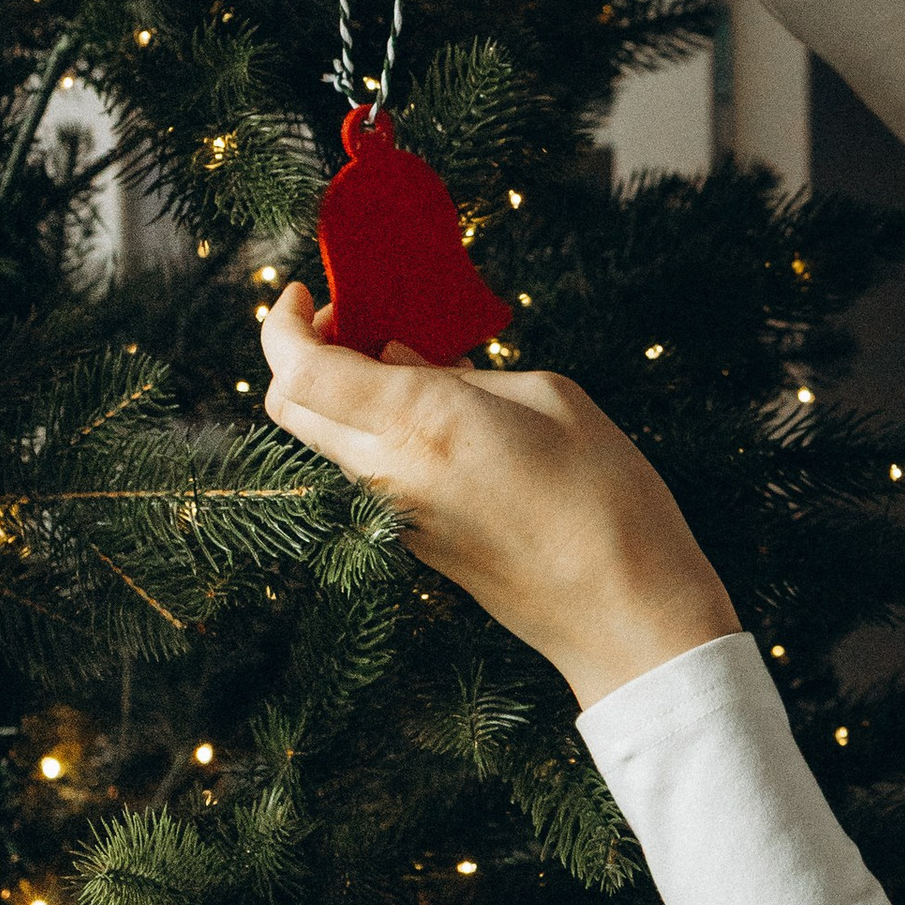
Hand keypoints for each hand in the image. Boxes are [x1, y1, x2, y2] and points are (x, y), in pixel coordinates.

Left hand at [258, 284, 742, 709]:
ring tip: (403, 356)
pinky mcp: (412, 540)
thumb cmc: (605, 495)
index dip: (281, 325)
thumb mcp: (547, 397)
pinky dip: (372, 428)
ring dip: (339, 392)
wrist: (622, 611)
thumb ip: (460, 375)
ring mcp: (394, 513)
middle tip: (347, 319)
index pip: (299, 371)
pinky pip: (365, 469)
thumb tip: (402, 359)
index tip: (302, 292)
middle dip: (298, 352)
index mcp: (418, 423)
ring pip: (324, 440)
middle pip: (289, 408)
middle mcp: (388, 472)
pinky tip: (434, 409)